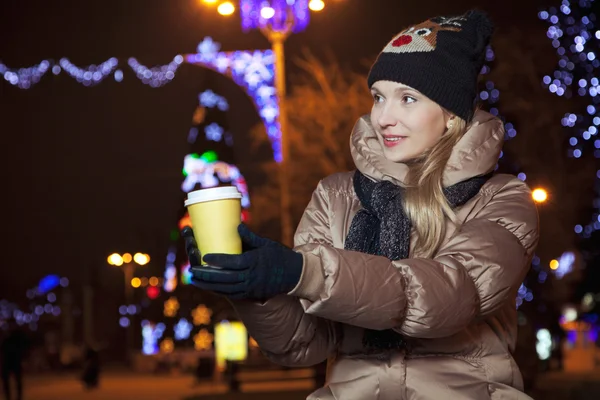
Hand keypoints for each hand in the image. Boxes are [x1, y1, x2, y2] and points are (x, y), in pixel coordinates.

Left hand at [181, 224, 302, 300]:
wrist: (295, 275)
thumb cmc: (280, 256)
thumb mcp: (266, 244)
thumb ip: (250, 237)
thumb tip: (237, 225)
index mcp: (254, 262)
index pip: (232, 262)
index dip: (217, 260)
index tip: (204, 257)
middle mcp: (251, 276)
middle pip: (225, 278)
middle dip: (207, 275)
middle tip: (192, 270)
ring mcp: (251, 287)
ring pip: (226, 288)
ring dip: (209, 285)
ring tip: (195, 280)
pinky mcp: (251, 294)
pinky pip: (232, 294)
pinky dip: (219, 291)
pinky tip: (209, 287)